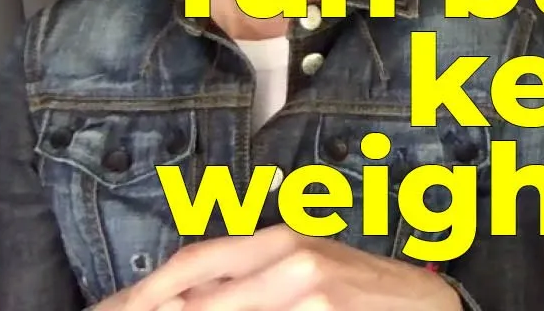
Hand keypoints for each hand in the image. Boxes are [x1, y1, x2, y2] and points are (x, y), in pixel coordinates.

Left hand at [117, 225, 462, 310]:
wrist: (427, 304)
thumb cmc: (365, 290)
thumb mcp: (307, 267)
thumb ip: (253, 278)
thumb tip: (186, 297)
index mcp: (282, 238)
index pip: (197, 259)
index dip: (149, 289)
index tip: (116, 309)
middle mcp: (291, 258)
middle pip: (200, 294)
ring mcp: (308, 290)